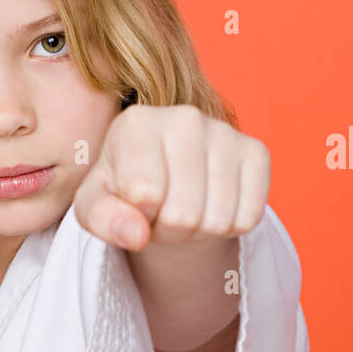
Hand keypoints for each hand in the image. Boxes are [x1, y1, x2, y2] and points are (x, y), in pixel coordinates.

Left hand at [72, 104, 270, 250]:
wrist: (168, 183)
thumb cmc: (123, 192)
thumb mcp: (95, 207)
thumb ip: (103, 219)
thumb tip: (136, 234)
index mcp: (136, 123)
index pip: (143, 194)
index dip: (137, 216)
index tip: (133, 204)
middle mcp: (184, 117)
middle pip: (182, 214)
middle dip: (168, 230)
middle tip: (160, 213)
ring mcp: (225, 131)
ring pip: (217, 220)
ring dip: (198, 232)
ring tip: (183, 209)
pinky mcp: (257, 151)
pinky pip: (248, 217)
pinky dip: (229, 227)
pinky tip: (212, 205)